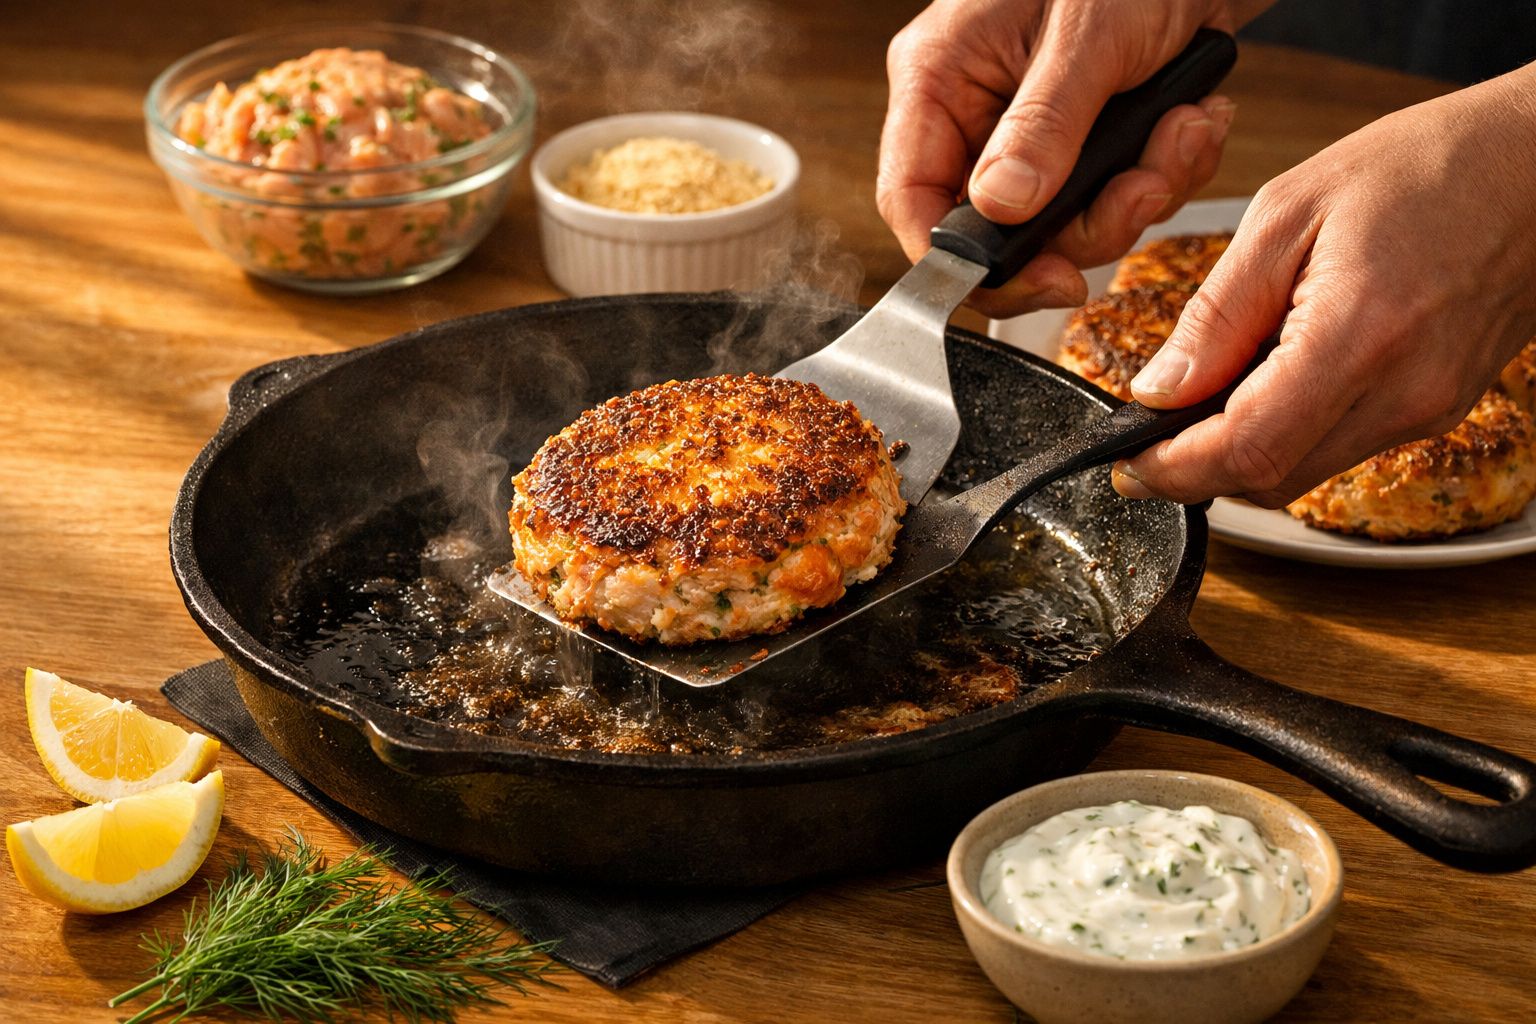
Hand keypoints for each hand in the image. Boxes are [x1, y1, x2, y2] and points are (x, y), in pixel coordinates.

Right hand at [878, 0, 1259, 317]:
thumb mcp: (1089, 36)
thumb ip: (1044, 125)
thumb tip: (1003, 208)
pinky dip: (1167, 173)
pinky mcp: (1085, 143)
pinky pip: (1114, 198)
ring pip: (1067, 224)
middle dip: (1088, 224)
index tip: (1040, 278)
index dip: (965, 260)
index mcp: (939, 77)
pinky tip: (1193, 120)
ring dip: (1140, 194)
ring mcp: (1031, 134)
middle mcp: (976, 114)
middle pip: (1000, 230)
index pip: (913, 199)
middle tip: (1143, 189)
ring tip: (1185, 130)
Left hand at [1114, 63, 1535, 505]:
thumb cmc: (1426, 165)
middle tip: (1151, 431)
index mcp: (1360, 336)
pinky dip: (1289, 431)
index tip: (1126, 463)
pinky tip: (1270, 380)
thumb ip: (1217, 313)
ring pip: (1302, 473)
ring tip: (1210, 393)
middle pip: (1269, 479)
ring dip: (1241, 452)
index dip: (1173, 471)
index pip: (1247, 449)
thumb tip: (1158, 389)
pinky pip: (1340, 446)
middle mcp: (1404, 392)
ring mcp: (1427, 409)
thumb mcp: (1288, 212)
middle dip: (1196, 468)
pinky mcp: (1438, 409)